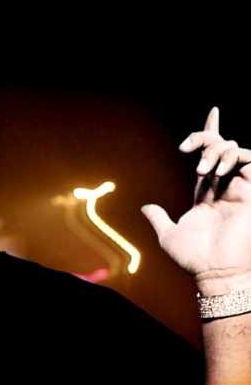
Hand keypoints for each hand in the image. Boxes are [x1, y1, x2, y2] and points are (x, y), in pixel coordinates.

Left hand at [142, 108, 250, 295]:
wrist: (214, 272)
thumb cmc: (193, 258)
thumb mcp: (169, 235)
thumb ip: (159, 218)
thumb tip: (145, 207)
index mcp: (206, 194)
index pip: (209, 157)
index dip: (210, 134)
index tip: (213, 112)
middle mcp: (224, 188)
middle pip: (220, 147)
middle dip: (204, 138)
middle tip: (186, 148)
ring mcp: (239, 189)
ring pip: (234, 150)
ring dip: (216, 150)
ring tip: (203, 169)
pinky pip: (250, 161)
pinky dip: (234, 157)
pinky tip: (219, 170)